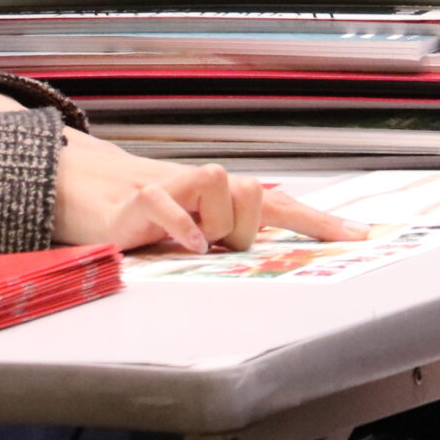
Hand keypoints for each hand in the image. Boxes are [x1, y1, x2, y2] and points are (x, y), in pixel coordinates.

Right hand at [50, 129, 367, 252]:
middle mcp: (202, 188)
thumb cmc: (142, 218)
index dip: (319, 221)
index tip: (358, 237)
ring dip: (212, 222)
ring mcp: (171, 188)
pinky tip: (188, 244)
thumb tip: (275, 255)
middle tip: (212, 246)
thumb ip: (229, 237)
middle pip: (254, 191)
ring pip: (220, 183)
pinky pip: (168, 204)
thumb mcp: (192, 230)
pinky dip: (182, 224)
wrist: (81, 191)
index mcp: (220, 197)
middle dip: (245, 226)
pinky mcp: (137, 201)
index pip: (280, 206)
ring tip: (188, 243)